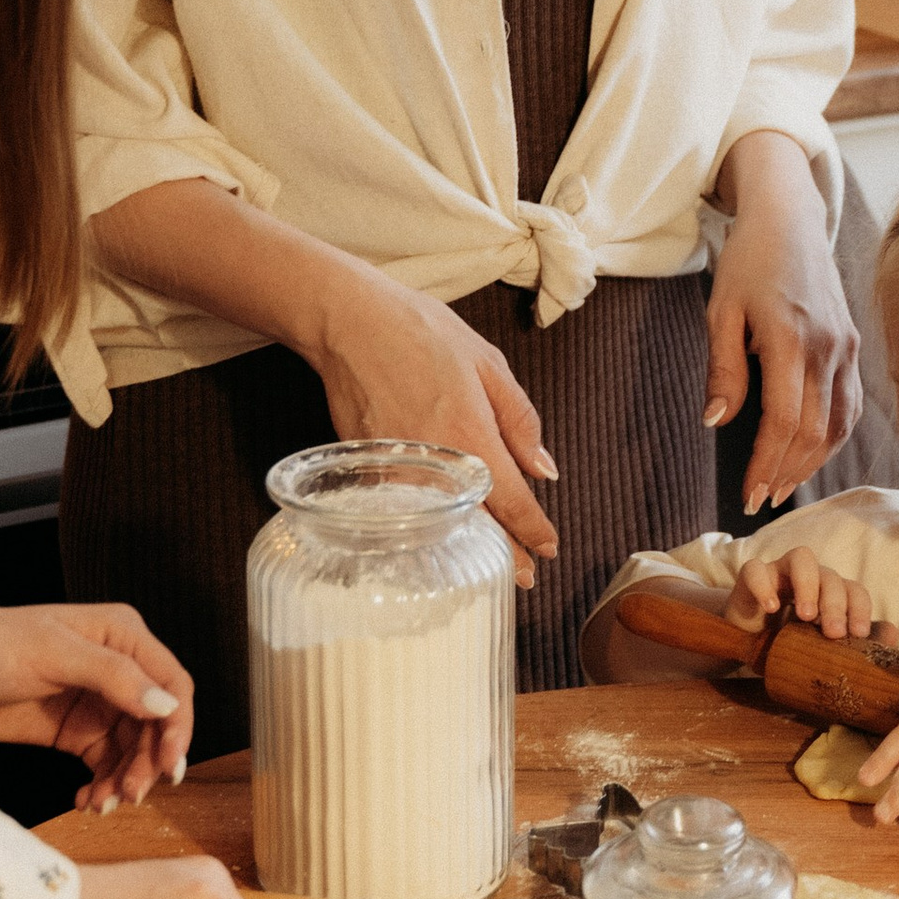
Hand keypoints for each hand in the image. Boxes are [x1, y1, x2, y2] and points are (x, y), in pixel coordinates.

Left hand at [0, 602, 192, 809]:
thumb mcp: (51, 654)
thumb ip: (113, 676)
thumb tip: (167, 705)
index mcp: (121, 636)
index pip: (172, 683)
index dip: (178, 726)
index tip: (170, 765)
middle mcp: (116, 669)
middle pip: (157, 724)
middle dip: (148, 762)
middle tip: (129, 794)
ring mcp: (96, 702)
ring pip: (132, 750)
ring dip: (125, 779)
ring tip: (103, 804)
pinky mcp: (73, 732)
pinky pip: (104, 764)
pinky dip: (102, 786)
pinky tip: (86, 802)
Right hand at [307, 257, 557, 585]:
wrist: (349, 321)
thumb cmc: (419, 332)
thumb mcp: (488, 363)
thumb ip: (520, 419)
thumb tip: (543, 468)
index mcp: (473, 435)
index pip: (513, 500)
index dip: (534, 529)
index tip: (549, 547)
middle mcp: (438, 462)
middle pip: (480, 523)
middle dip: (506, 552)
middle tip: (526, 577)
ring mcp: (399, 471)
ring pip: (442, 523)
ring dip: (467, 545)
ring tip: (488, 561)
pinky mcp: (369, 471)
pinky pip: (405, 509)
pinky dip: (424, 526)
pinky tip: (436, 535)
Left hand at [706, 132, 860, 514]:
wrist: (792, 218)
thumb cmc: (750, 261)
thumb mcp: (722, 311)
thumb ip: (724, 369)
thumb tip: (717, 422)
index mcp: (790, 340)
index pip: (782, 421)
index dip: (766, 464)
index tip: (749, 494)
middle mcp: (827, 348)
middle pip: (813, 431)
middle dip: (786, 472)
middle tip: (761, 500)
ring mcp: (846, 347)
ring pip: (838, 423)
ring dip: (812, 461)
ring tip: (784, 484)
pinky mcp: (853, 345)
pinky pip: (850, 404)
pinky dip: (834, 436)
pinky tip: (813, 452)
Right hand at [726, 543, 875, 642]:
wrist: (745, 645)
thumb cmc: (787, 644)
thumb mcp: (820, 649)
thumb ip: (854, 643)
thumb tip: (891, 634)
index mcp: (830, 593)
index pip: (854, 589)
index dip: (860, 608)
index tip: (857, 634)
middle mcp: (809, 577)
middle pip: (830, 575)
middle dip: (835, 604)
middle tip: (832, 633)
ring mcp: (780, 572)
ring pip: (801, 558)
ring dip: (807, 584)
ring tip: (805, 616)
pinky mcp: (751, 576)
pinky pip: (756, 568)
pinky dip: (764, 585)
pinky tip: (770, 608)